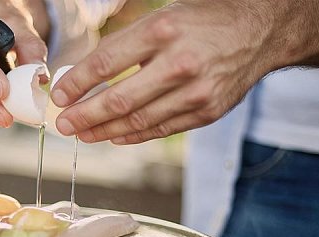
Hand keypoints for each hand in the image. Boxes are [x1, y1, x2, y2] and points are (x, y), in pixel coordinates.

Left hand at [50, 0, 278, 144]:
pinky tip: (113, 136)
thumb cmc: (204, 21)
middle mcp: (179, 63)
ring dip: (103, 131)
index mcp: (162, 30)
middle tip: (63, 125)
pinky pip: (160, 129)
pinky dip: (132, 135)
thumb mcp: (162, 18)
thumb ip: (126, 46)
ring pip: (137, 121)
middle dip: (84, 116)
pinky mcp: (206, 112)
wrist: (260, 32)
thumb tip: (85, 76)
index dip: (77, 84)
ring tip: (82, 134)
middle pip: (118, 100)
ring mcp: (195, 92)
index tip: (59, 96)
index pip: (106, 63)